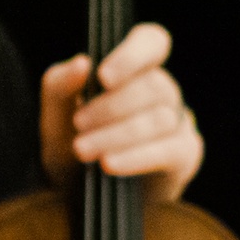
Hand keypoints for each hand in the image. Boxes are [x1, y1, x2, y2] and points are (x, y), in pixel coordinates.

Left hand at [38, 22, 201, 199]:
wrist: (81, 198)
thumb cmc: (72, 147)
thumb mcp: (54, 118)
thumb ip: (60, 87)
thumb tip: (81, 62)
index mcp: (133, 70)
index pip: (152, 41)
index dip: (133, 54)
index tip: (104, 76)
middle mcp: (161, 90)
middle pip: (152, 85)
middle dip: (110, 107)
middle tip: (78, 124)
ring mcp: (177, 121)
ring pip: (159, 118)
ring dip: (117, 135)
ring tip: (83, 150)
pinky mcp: (185, 153)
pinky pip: (170, 149)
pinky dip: (137, 157)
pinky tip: (110, 164)